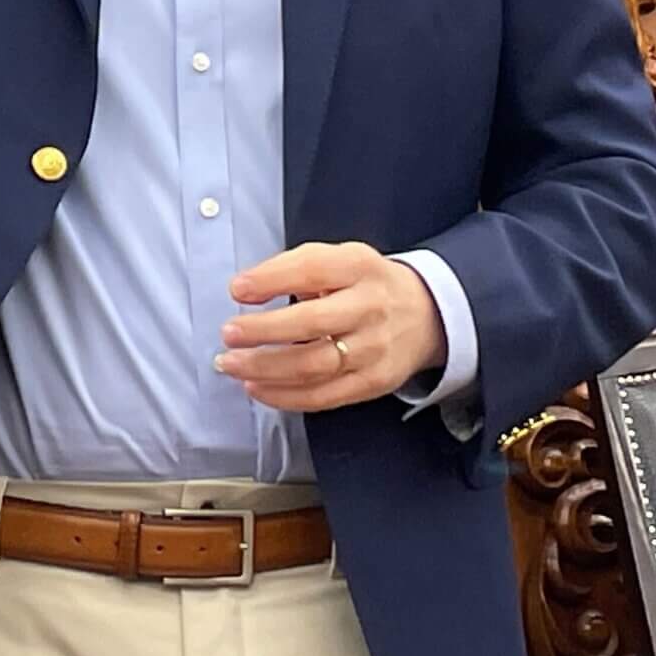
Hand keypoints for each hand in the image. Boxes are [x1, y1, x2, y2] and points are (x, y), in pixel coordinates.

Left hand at [213, 242, 449, 413]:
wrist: (426, 315)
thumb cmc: (366, 284)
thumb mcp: (340, 259)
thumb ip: (296, 267)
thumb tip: (246, 288)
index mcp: (359, 267)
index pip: (312, 269)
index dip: (271, 279)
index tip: (238, 289)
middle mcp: (370, 308)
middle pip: (311, 323)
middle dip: (263, 330)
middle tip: (229, 333)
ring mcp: (373, 349)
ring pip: (313, 366)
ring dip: (265, 368)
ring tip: (231, 363)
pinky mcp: (372, 382)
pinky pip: (323, 396)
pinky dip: (284, 396)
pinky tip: (257, 387)